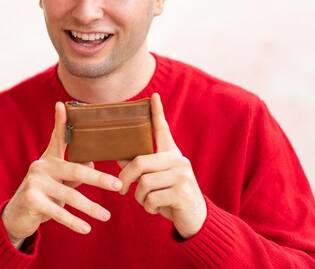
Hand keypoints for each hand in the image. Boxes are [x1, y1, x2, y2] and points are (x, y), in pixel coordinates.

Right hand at [2, 102, 122, 247]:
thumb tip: (91, 161)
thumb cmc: (43, 195)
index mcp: (49, 159)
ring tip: (106, 216)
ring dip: (90, 207)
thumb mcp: (58, 182)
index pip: (57, 137)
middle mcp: (41, 166)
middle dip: (99, 178)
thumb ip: (73, 172)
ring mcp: (35, 183)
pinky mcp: (32, 200)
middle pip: (76, 170)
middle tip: (117, 185)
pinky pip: (59, 212)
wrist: (17, 216)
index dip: (60, 121)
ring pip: (70, 195)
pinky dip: (74, 222)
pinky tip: (87, 228)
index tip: (62, 105)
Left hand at [117, 93, 206, 238]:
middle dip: (125, 178)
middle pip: (140, 162)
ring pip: (143, 183)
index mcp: (171, 154)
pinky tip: (156, 209)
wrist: (194, 219)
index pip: (163, 129)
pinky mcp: (182, 192)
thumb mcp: (156, 181)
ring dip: (139, 197)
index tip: (153, 96)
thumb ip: (141, 168)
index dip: (157, 112)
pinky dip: (148, 207)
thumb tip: (119, 157)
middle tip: (122, 189)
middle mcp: (178, 160)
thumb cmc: (171, 196)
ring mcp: (182, 175)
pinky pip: (151, 198)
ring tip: (147, 201)